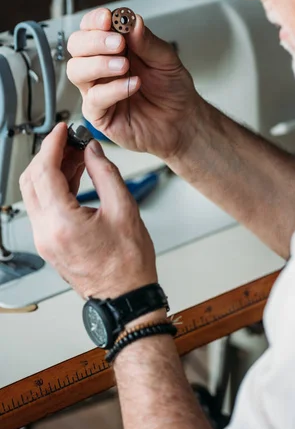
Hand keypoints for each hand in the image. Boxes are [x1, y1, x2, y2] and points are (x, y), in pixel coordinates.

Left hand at [19, 123, 156, 298]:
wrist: (125, 298)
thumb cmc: (128, 264)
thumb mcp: (125, 210)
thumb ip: (105, 173)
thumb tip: (92, 151)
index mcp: (62, 223)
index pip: (45, 171)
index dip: (53, 144)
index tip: (63, 130)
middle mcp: (46, 232)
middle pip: (31, 179)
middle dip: (48, 154)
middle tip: (70, 141)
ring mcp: (44, 240)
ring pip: (34, 193)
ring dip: (50, 170)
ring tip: (76, 156)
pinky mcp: (49, 243)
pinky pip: (43, 207)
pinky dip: (53, 187)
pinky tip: (73, 177)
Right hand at [67, 8, 203, 159]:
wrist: (182, 120)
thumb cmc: (172, 90)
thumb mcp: (166, 59)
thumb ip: (147, 41)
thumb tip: (132, 21)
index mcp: (114, 48)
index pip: (91, 27)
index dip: (95, 21)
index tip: (108, 19)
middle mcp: (101, 67)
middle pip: (76, 46)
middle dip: (94, 41)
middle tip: (118, 43)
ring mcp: (98, 90)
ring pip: (76, 71)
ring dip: (99, 64)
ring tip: (124, 65)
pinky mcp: (99, 114)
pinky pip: (94, 99)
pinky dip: (112, 90)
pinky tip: (132, 85)